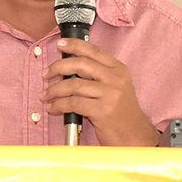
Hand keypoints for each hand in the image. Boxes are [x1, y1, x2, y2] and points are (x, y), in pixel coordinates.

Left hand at [40, 38, 157, 145]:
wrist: (135, 137)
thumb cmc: (120, 113)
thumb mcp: (115, 87)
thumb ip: (97, 74)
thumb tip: (67, 65)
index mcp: (118, 69)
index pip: (94, 51)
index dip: (74, 45)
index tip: (59, 44)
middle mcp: (116, 79)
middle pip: (80, 64)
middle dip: (57, 67)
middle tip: (45, 74)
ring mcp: (111, 94)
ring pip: (73, 85)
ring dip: (54, 90)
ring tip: (45, 96)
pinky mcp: (103, 111)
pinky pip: (73, 103)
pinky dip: (59, 105)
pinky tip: (53, 108)